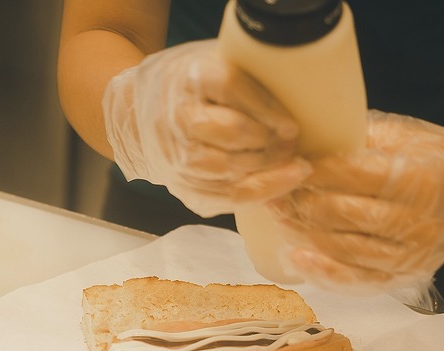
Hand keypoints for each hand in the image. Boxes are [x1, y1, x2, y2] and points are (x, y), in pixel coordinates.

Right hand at [102, 40, 310, 216]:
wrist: (138, 112)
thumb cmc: (192, 84)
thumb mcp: (214, 61)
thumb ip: (248, 73)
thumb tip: (305, 87)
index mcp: (189, 76)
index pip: (229, 86)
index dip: (266, 108)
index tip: (292, 124)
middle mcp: (177, 115)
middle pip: (231, 132)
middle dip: (270, 143)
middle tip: (295, 145)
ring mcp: (175, 153)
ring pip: (227, 170)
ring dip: (267, 171)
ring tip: (295, 167)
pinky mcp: (181, 183)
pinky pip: (223, 196)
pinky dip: (257, 193)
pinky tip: (281, 184)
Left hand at [269, 110, 443, 290]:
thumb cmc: (433, 156)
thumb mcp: (404, 135)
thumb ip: (359, 138)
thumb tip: (305, 139)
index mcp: (421, 180)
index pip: (358, 176)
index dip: (318, 171)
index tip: (289, 162)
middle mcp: (420, 223)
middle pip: (348, 215)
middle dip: (303, 203)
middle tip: (272, 190)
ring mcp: (414, 255)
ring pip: (349, 249)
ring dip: (306, 234)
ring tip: (277, 217)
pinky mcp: (407, 277)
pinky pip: (361, 281)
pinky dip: (327, 273)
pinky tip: (298, 258)